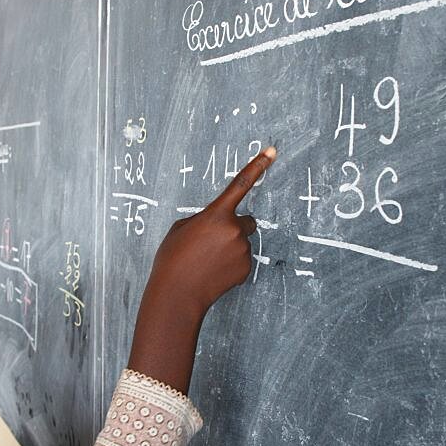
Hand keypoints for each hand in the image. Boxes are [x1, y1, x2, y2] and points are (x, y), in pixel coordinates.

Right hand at [127, 146, 276, 392]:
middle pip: (244, 221)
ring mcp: (242, 250)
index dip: (258, 165)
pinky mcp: (246, 268)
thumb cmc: (172, 259)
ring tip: (207, 260)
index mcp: (216, 214)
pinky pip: (241, 258)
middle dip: (232, 227)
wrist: (177, 294)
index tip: (272, 151)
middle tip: (211, 243)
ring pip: (242, 241)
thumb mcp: (181, 228)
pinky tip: (213, 271)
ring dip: (229, 246)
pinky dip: (231, 263)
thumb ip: (204, 220)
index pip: (241, 184)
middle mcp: (234, 229)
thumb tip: (217, 223)